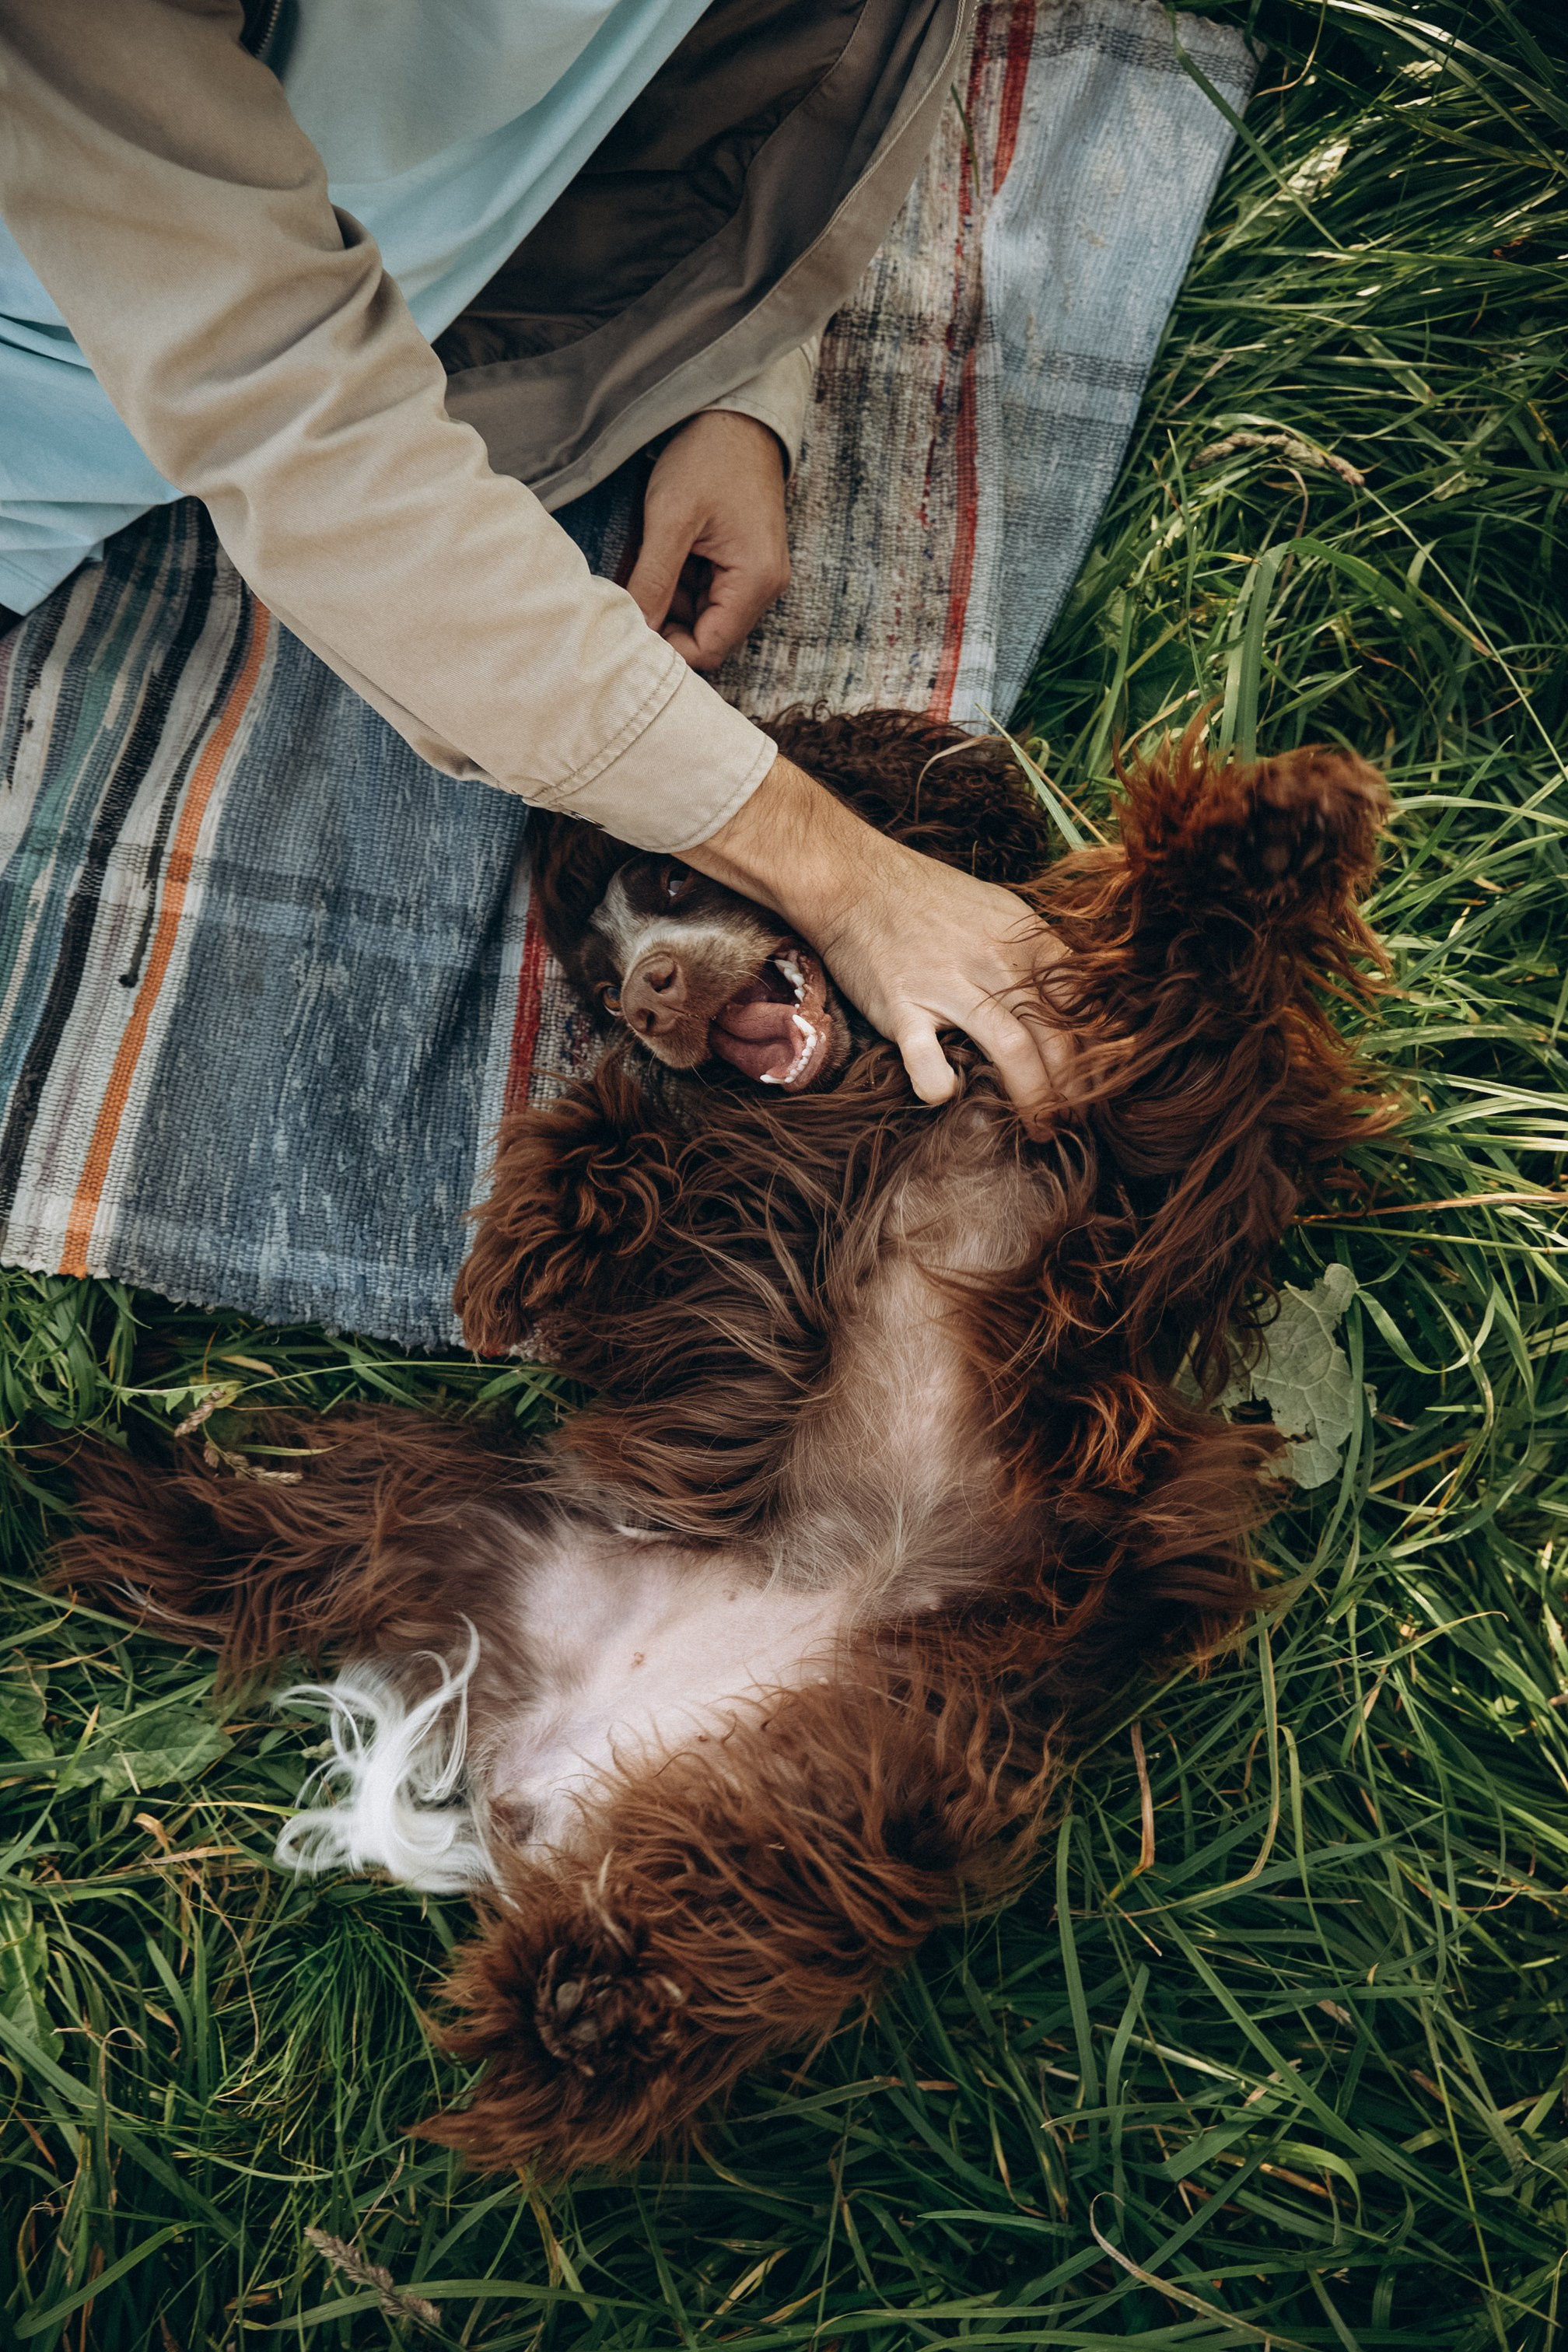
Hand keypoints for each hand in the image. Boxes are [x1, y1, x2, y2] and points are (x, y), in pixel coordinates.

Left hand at [625, 411, 790, 670]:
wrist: (735, 415)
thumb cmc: (709, 459)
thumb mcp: (670, 521)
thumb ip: (653, 582)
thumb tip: (634, 631)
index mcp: (756, 582)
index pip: (709, 650)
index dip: (667, 648)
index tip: (629, 629)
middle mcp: (764, 587)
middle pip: (706, 635)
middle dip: (665, 620)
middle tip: (628, 592)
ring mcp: (755, 575)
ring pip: (701, 615)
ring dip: (667, 600)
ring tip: (642, 563)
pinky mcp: (742, 562)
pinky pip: (705, 591)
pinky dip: (677, 581)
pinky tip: (659, 554)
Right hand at [685, 756, 1071, 1126]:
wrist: (853, 879)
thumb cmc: (927, 898)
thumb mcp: (996, 910)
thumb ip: (1031, 951)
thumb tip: (1068, 994)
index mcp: (1023, 937)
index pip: (1078, 998)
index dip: (1095, 1044)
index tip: (1099, 1076)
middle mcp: (994, 960)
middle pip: (1054, 1032)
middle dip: (1072, 1085)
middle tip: (1076, 1118)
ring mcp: (948, 984)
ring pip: (1011, 1049)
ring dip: (1032, 1098)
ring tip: (1039, 1128)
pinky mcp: (903, 1006)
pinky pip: (927, 1060)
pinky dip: (941, 1087)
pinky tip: (947, 1095)